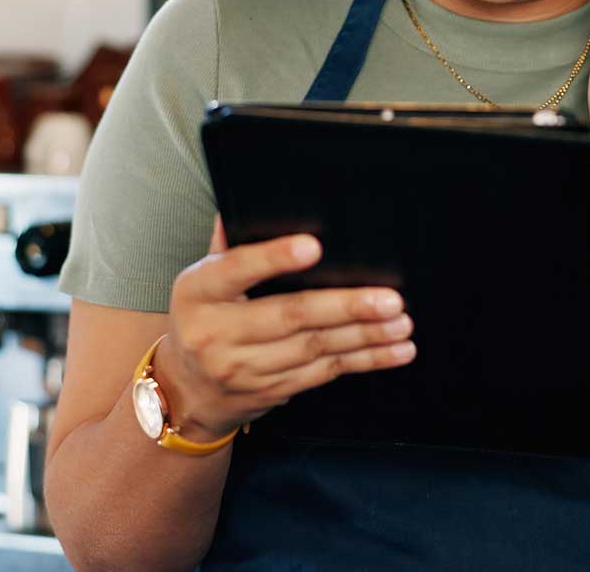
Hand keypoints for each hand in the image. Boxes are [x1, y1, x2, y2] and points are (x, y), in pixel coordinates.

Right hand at [154, 216, 415, 439]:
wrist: (188, 391)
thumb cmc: (205, 315)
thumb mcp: (205, 276)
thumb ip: (232, 240)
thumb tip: (259, 197)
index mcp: (199, 291)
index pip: (236, 269)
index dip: (274, 257)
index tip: (314, 246)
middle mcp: (218, 333)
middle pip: (290, 316)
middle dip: (346, 307)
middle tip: (389, 298)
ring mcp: (246, 368)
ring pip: (316, 348)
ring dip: (366, 335)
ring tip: (401, 322)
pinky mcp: (274, 389)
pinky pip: (326, 373)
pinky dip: (366, 360)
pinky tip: (396, 349)